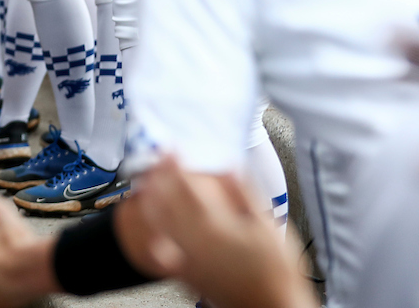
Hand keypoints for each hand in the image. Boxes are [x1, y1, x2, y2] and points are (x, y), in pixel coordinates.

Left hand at [137, 157, 316, 307]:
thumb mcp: (268, 227)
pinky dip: (152, 233)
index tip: (170, 149)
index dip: (174, 165)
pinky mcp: (185, 274)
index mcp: (215, 225)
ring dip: (149, 198)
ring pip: (158, 223)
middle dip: (156, 176)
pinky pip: (159, 250)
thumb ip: (245, 194)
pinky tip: (150, 224)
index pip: (185, 186)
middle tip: (154, 159)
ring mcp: (187, 258)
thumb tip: (229, 168)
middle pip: (165, 201)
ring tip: (145, 182)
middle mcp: (195, 240)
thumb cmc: (276, 272)